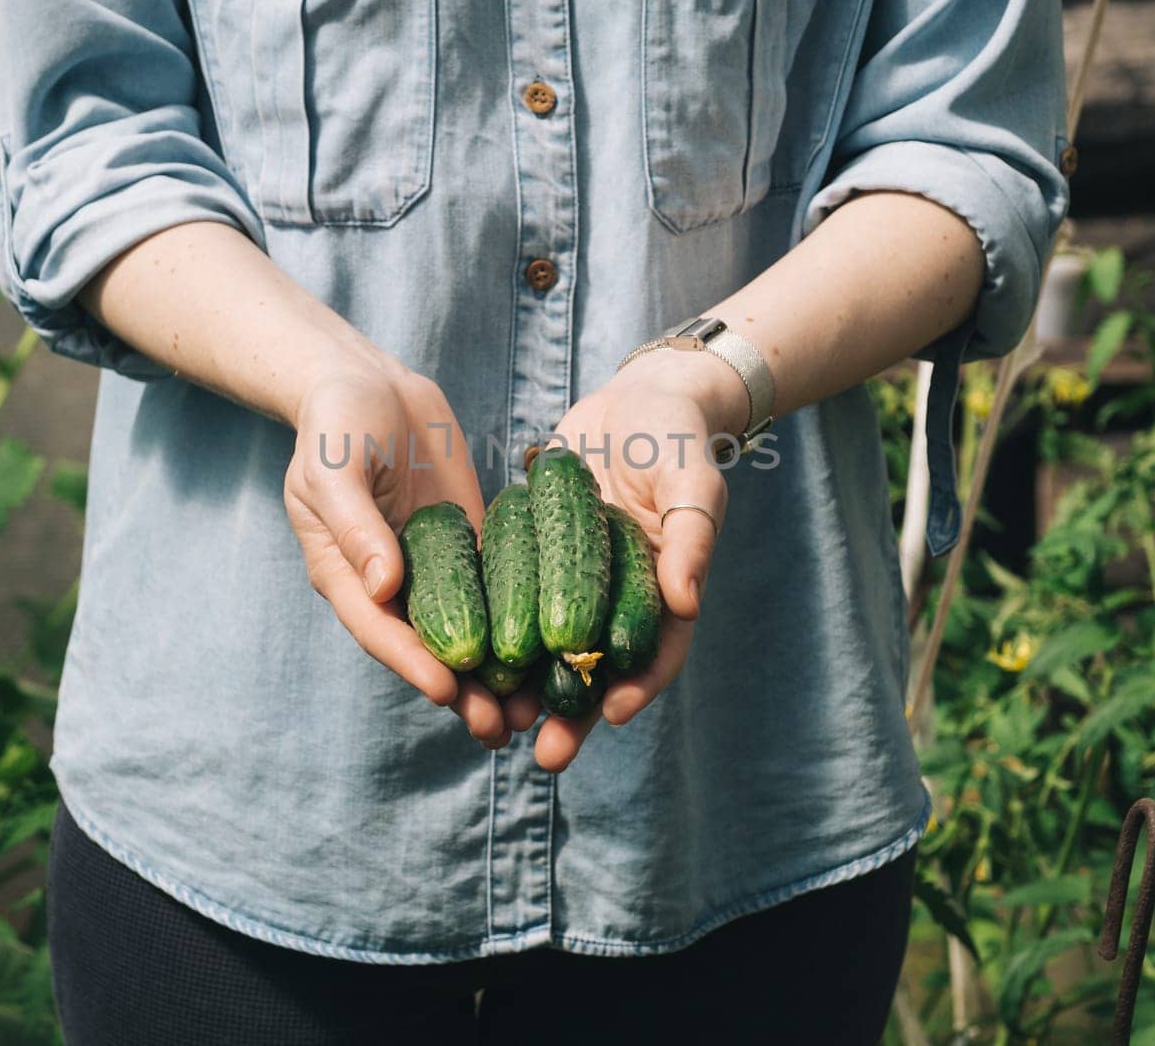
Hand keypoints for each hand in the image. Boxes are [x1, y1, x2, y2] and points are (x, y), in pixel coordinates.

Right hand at [283, 358, 510, 746]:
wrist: (370, 384)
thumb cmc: (338, 423)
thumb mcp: (335, 469)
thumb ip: (357, 526)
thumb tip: (384, 587)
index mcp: (347, 574)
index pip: (380, 629)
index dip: (412, 663)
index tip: (447, 691)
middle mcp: (390, 584)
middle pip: (428, 648)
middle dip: (464, 691)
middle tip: (502, 729)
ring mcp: (432, 567)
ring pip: (468, 630)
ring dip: (498, 673)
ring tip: (535, 713)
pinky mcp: (467, 546)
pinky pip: (497, 589)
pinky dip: (520, 622)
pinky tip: (554, 650)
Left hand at [501, 349, 749, 768]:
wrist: (638, 399)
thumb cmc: (678, 438)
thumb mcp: (692, 481)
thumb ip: (691, 538)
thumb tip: (687, 600)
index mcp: (664, 591)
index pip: (657, 652)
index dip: (638, 686)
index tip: (611, 714)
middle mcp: (617, 597)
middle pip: (596, 669)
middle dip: (571, 714)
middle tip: (544, 755)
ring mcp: (574, 581)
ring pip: (547, 647)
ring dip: (524, 690)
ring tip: (496, 726)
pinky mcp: (534, 555)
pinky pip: (512, 600)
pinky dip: (491, 631)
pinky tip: (463, 661)